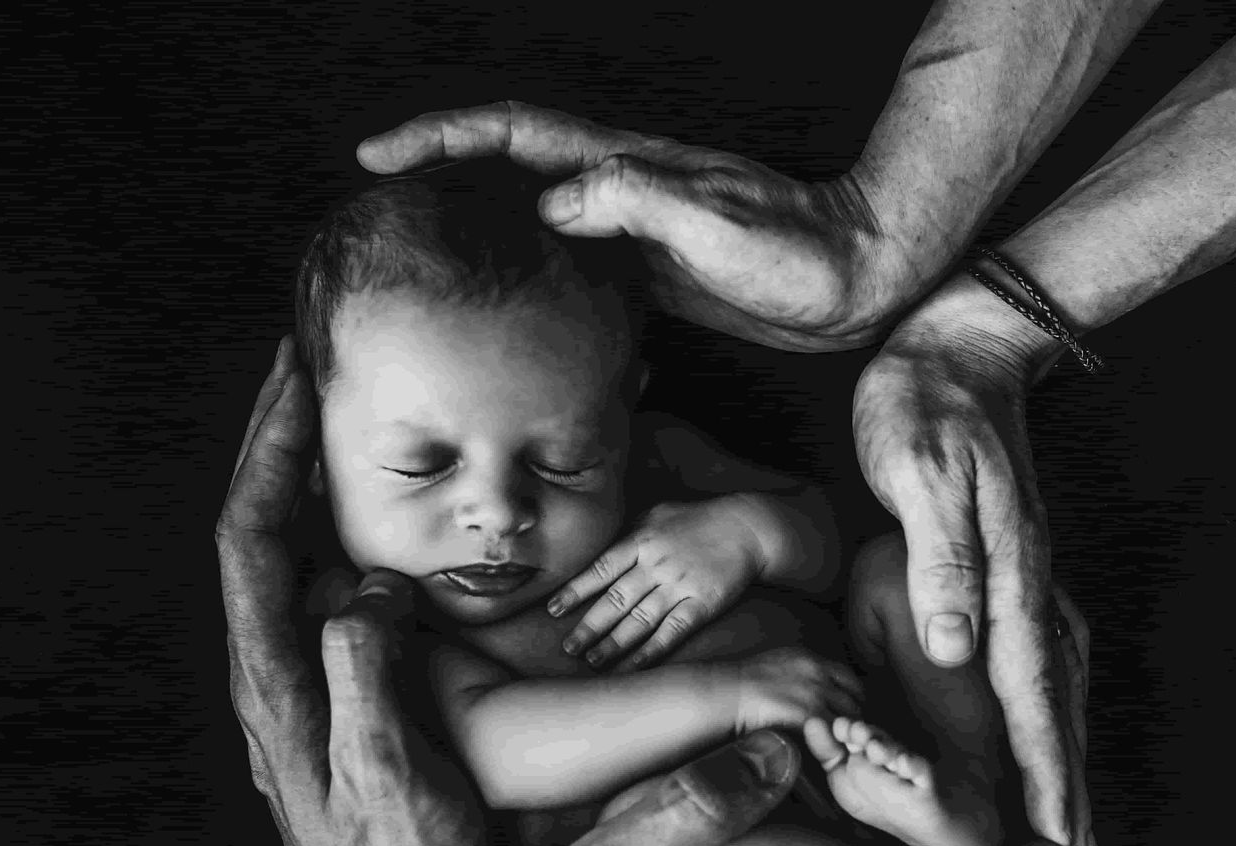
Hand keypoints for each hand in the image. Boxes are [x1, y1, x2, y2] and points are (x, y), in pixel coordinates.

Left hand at [216, 337, 488, 845]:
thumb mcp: (388, 777)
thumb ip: (367, 679)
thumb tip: (369, 590)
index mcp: (276, 681)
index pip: (251, 534)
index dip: (269, 448)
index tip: (297, 372)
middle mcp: (275, 676)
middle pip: (261, 531)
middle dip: (281, 443)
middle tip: (313, 366)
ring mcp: (302, 693)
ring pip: (292, 563)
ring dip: (309, 488)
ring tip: (348, 424)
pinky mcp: (335, 711)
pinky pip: (329, 604)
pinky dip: (346, 545)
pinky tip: (387, 533)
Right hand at [356, 101, 909, 351]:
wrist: (858, 279)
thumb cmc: (798, 252)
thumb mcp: (715, 223)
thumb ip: (637, 201)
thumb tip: (555, 199)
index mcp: (624, 166)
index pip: (512, 135)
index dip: (441, 138)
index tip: (378, 155)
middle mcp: (619, 189)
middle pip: (507, 171)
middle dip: (438, 180)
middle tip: (377, 215)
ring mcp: (633, 231)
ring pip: (531, 223)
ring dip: (475, 235)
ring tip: (419, 267)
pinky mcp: (650, 275)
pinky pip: (568, 271)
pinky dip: (526, 283)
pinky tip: (506, 321)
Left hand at [547, 495, 772, 670]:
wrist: (747, 527)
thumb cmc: (699, 519)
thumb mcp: (658, 513)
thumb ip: (628, 531)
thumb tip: (597, 544)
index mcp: (641, 541)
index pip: (600, 569)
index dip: (575, 591)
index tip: (553, 610)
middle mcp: (656, 565)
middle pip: (615, 600)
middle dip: (588, 626)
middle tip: (567, 648)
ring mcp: (679, 585)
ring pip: (639, 619)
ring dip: (614, 643)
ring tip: (593, 661)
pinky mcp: (702, 603)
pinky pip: (672, 630)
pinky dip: (651, 650)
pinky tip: (633, 665)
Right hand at [732, 646, 862, 734]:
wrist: (729, 692)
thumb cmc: (742, 683)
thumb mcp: (775, 665)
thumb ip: (796, 673)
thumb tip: (802, 685)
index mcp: (810, 659)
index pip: (847, 677)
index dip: (852, 695)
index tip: (849, 708)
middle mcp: (818, 673)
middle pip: (854, 697)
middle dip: (853, 716)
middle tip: (848, 733)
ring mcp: (815, 693)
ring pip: (848, 717)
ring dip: (846, 733)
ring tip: (840, 745)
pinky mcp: (809, 714)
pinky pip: (833, 732)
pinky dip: (834, 743)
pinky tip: (830, 752)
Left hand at [853, 277, 1098, 845]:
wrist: (959, 343)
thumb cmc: (928, 408)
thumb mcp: (924, 476)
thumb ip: (942, 563)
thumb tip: (957, 651)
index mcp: (1009, 577)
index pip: (1030, 697)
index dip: (1045, 774)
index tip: (1057, 843)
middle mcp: (1027, 586)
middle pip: (1056, 707)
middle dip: (1068, 788)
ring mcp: (1023, 576)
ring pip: (1052, 688)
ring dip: (1061, 757)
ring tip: (1066, 822)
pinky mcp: (1007, 566)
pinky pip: (1033, 659)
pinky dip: (1043, 710)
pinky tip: (1038, 732)